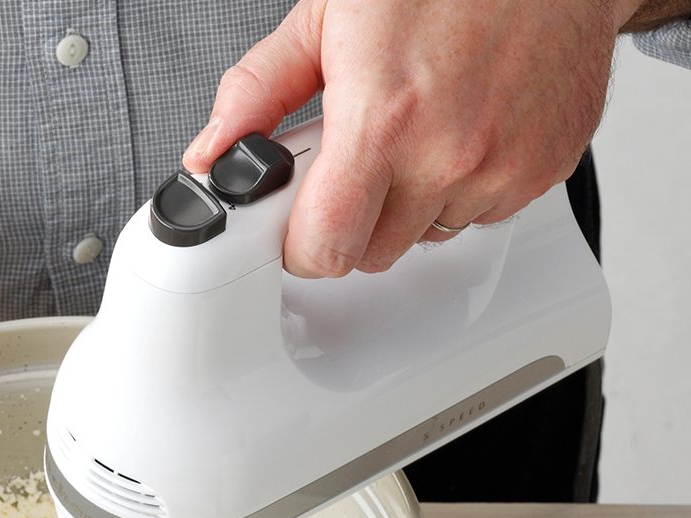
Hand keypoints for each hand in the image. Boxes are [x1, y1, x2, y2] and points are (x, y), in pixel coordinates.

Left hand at [184, 0, 640, 277]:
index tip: (294, 222)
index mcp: (384, 118)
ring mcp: (503, 165)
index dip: (298, 244)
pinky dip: (464, 185)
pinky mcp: (544, 168)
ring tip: (416, 128)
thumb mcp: (327, 12)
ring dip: (410, 202)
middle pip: (371, 253)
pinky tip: (464, 126)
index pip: (323, 250)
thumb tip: (212, 154)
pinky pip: (482, 214)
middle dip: (351, 218)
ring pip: (426, 236)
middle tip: (355, 157)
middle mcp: (448, 152)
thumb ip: (258, 93)